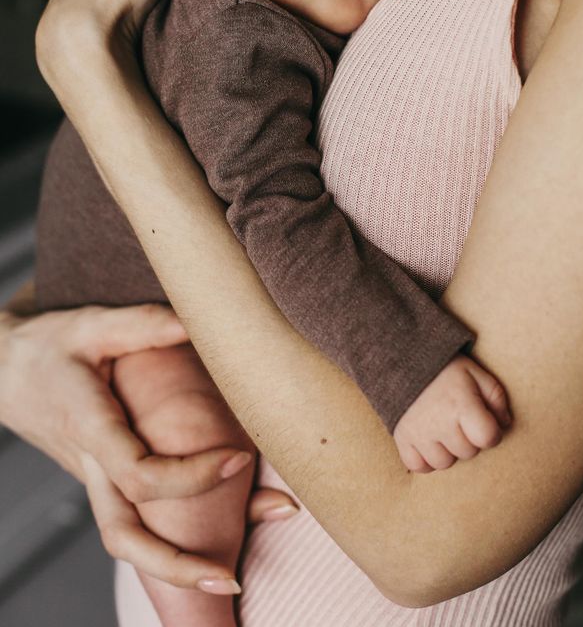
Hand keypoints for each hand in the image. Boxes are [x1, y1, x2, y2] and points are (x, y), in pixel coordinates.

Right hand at [0, 302, 297, 587]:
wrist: (4, 370)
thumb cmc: (48, 346)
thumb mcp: (91, 325)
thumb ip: (143, 326)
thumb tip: (199, 322)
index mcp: (89, 428)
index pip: (139, 473)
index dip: (192, 476)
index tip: (239, 457)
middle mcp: (90, 465)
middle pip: (124, 537)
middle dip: (177, 567)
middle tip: (232, 580)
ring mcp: (93, 480)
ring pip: (125, 540)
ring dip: (174, 567)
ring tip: (231, 577)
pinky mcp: (101, 480)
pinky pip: (134, 519)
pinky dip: (170, 536)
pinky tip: (216, 533)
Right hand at [393, 355, 510, 472]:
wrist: (402, 358)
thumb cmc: (444, 368)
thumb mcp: (475, 373)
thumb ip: (496, 397)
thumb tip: (504, 424)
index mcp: (461, 405)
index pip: (488, 438)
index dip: (491, 432)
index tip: (485, 422)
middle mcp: (439, 423)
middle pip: (468, 452)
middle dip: (469, 438)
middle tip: (460, 419)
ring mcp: (418, 433)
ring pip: (444, 463)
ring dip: (448, 450)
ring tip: (443, 429)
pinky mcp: (402, 438)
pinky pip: (419, 466)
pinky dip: (425, 459)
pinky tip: (428, 441)